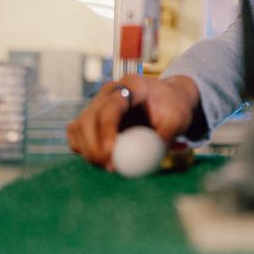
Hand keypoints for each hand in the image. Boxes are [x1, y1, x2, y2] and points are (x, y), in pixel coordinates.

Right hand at [66, 74, 199, 169]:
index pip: (112, 107)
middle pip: (89, 118)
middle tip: (110, 168)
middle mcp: (110, 91)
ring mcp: (98, 103)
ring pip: (78, 127)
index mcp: (132, 86)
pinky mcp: (92, 116)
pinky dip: (83, 149)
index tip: (110, 153)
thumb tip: (145, 162)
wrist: (167, 99)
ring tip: (109, 166)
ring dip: (88, 150)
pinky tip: (100, 160)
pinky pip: (76, 134)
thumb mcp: (177, 121)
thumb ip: (163, 138)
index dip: (107, 130)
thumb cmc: (173, 108)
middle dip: (94, 147)